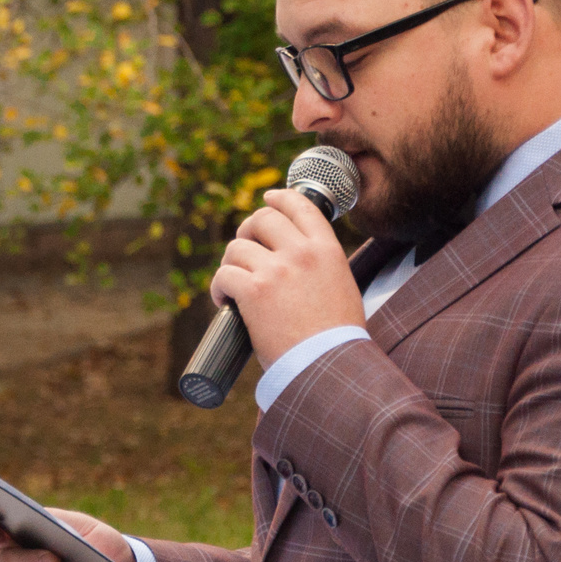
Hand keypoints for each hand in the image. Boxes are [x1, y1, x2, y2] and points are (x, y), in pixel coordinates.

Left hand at [209, 186, 362, 364]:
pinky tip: (224, 301)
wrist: (328, 363)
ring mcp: (276, 270)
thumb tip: (294, 255)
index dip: (280, 198)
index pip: (301, 206)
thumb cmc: (335, 336)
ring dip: (231, 264)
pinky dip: (219, 288)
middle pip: (262, 219)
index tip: (268, 198)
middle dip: (247, 231)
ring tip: (234, 284)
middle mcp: (301, 253)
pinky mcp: (253, 290)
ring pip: (237, 247)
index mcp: (327, 250)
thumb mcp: (341, 285)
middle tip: (244, 249)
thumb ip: (320, 264)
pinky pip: (224, 275)